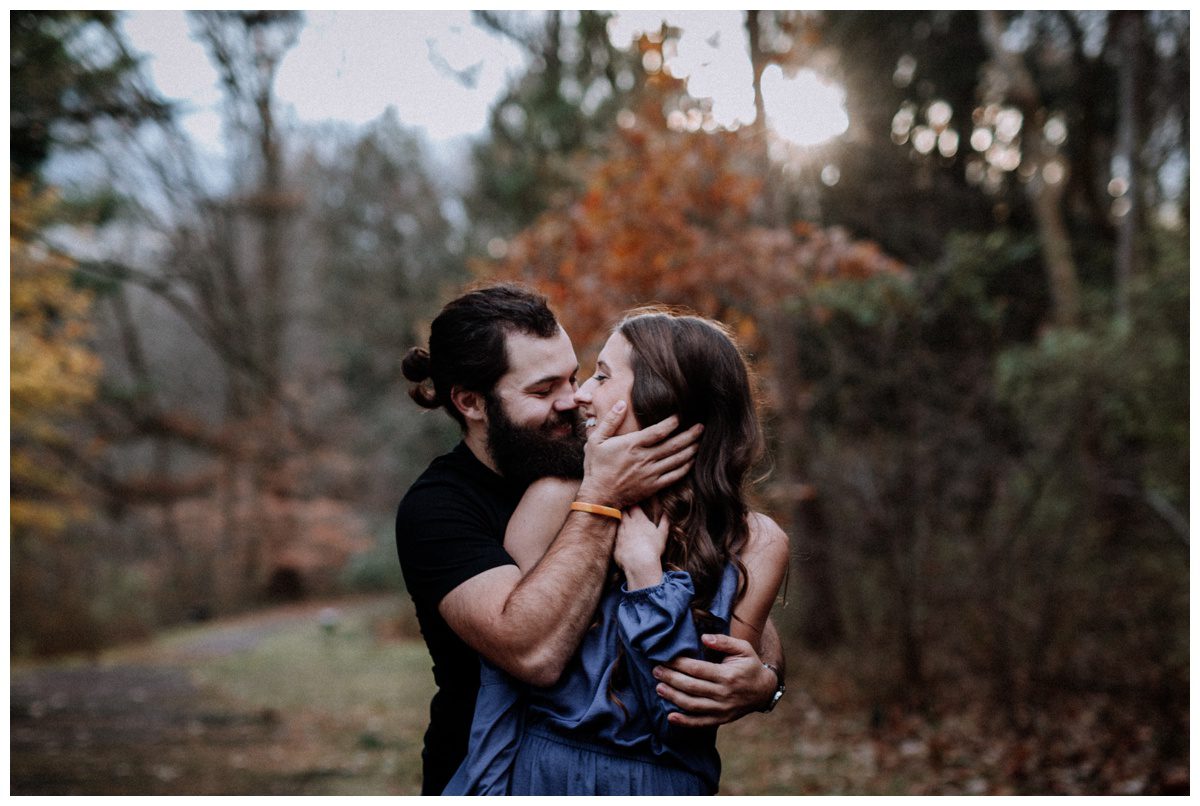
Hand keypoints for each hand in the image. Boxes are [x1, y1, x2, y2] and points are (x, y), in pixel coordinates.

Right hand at [578, 401, 701, 508]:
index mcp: (632, 445)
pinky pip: (674, 476)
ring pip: (676, 460)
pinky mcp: (653, 486)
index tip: (680, 415)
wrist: (599, 497)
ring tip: (700, 441)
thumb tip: (621, 404)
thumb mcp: (595, 441)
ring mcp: (650, 473)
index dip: (672, 422)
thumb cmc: (596, 467)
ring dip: (690, 450)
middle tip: (701, 427)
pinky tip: (691, 461)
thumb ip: (609, 421)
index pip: (658, 431)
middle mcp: (644, 459)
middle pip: (673, 445)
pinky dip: (685, 468)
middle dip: (690, 435)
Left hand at [615, 505, 667, 588]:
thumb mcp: (662, 534)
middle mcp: (627, 524)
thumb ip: (665, 522)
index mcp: (639, 520)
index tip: (635, 506)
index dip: (634, 505)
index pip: (634, 507)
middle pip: (623, 512)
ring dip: (621, 522)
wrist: (640, 563)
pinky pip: (615, 536)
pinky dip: (618, 535)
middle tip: (627, 512)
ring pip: (618, 523)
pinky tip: (622, 538)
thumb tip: (667, 513)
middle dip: (625, 511)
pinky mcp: (615, 543)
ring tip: (625, 525)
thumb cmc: (653, 548)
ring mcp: (620, 533)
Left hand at [652, 634, 777, 726]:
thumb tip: (704, 637)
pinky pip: (700, 723)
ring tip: (659, 687)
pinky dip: (684, 722)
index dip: (679, 664)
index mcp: (728, 675)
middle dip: (671, 678)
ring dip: (673, 697)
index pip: (698, 669)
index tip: (665, 658)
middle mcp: (724, 694)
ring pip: (692, 705)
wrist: (763, 691)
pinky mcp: (721, 720)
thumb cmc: (750, 665)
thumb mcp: (743, 648)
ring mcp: (722, 709)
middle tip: (656, 671)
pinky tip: (670, 716)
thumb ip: (724, 641)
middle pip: (691, 687)